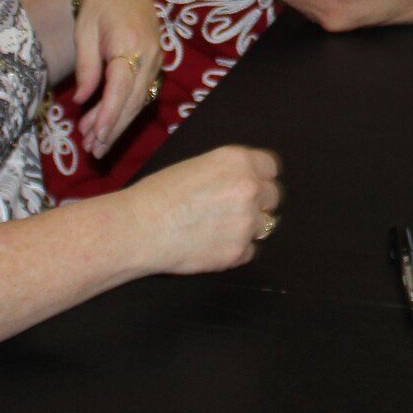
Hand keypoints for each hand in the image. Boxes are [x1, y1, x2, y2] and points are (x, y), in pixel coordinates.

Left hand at [68, 0, 161, 160]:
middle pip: (133, 100)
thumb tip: (81, 100)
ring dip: (118, 124)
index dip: (110, 114)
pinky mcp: (155, 65)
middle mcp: (149, 54)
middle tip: (93, 151)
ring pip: (139, 101)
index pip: (121, 86)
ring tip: (95, 144)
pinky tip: (106, 125)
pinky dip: (124, 111)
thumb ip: (85, 66)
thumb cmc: (98, 8)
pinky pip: (141, 93)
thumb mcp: (84, 32)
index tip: (97, 136)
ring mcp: (156, 60)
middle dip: (114, 128)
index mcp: (130, 42)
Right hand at [123, 143, 283, 275]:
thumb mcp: (199, 165)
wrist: (138, 227)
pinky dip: (236, 251)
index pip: (271, 168)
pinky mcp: (238, 251)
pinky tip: (212, 245)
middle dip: (258, 203)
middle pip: (273, 197)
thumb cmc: (158, 194)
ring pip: (265, 225)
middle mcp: (250, 188)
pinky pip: (250, 251)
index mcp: (238, 160)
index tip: (253, 186)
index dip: (261, 178)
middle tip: (234, 210)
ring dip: (248, 228)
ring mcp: (247, 222)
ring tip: (218, 229)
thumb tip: (248, 181)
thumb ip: (230, 171)